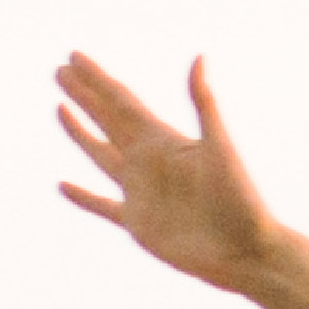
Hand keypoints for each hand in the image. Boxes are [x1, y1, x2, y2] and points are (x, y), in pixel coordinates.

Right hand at [46, 56, 290, 291]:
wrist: (248, 253)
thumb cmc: (241, 200)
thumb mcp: (220, 147)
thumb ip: (204, 104)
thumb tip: (200, 56)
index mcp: (165, 140)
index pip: (122, 102)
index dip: (97, 79)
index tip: (73, 56)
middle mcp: (150, 161)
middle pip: (108, 120)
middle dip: (85, 95)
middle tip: (60, 69)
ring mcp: (142, 192)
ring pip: (101, 154)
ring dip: (81, 132)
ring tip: (60, 109)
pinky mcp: (138, 224)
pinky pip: (102, 206)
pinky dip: (83, 196)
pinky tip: (63, 185)